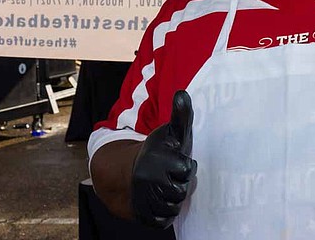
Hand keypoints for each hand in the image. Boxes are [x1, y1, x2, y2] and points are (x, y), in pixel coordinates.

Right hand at [131, 90, 196, 227]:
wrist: (128, 174)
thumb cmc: (159, 152)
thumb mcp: (171, 133)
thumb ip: (181, 115)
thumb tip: (182, 94)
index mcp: (156, 159)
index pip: (187, 169)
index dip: (185, 165)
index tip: (177, 160)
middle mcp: (147, 180)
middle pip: (182, 191)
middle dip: (181, 183)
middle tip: (172, 175)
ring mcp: (143, 199)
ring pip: (174, 206)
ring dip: (174, 198)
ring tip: (166, 186)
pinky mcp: (143, 216)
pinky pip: (165, 220)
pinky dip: (166, 213)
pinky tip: (160, 200)